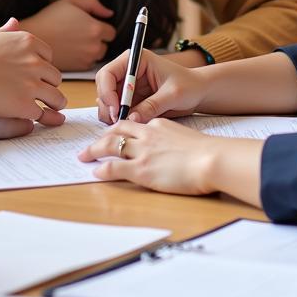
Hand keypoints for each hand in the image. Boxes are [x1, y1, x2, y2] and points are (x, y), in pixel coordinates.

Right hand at [0, 18, 65, 137]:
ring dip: (55, 104)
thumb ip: (5, 33)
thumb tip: (15, 21)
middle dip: (49, 85)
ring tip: (52, 110)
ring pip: (56, 98)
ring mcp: (31, 84)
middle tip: (46, 95)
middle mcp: (34, 61)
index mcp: (28, 42)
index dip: (42, 67)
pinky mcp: (24, 105)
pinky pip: (41, 114)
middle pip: (55, 77)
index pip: (48, 56)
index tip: (36, 75)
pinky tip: (34, 119)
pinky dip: (39, 118)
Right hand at [21, 0, 116, 71]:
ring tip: (73, 43)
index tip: (88, 27)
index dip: (100, 28)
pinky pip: (87, 64)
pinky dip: (81, 59)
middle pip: (105, 46)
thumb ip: (94, 4)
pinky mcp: (78, 69)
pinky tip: (69, 51)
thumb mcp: (71, 2)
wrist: (31, 39)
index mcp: (95, 28)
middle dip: (96, 41)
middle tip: (78, 35)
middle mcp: (94, 46)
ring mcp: (86, 59)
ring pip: (96, 56)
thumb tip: (109, 13)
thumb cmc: (49, 19)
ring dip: (89, 51)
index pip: (111, 32)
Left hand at [78, 119, 217, 194]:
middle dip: (101, 137)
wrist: (212, 159)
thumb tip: (172, 151)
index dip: (119, 129)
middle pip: (116, 130)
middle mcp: (147, 134)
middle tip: (91, 145)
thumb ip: (174, 141)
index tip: (112, 134)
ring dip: (94, 150)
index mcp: (159, 126)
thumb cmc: (208, 153)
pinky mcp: (141, 169)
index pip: (133, 124)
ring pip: (110, 145)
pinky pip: (114, 167)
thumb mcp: (187, 139)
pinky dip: (102, 169)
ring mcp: (142, 151)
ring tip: (84, 156)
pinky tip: (96, 172)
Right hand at [95, 48, 209, 124]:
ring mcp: (127, 86)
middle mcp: (127, 71)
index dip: (107, 91)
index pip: (108, 72)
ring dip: (111, 114)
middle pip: (103, 87)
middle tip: (119, 120)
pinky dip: (118, 119)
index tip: (116, 109)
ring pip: (106, 101)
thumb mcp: (173, 95)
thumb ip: (152, 105)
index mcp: (136, 59)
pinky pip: (116, 111)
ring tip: (125, 124)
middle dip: (108, 105)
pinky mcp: (130, 100)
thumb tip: (132, 118)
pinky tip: (129, 124)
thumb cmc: (189, 85)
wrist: (199, 92)